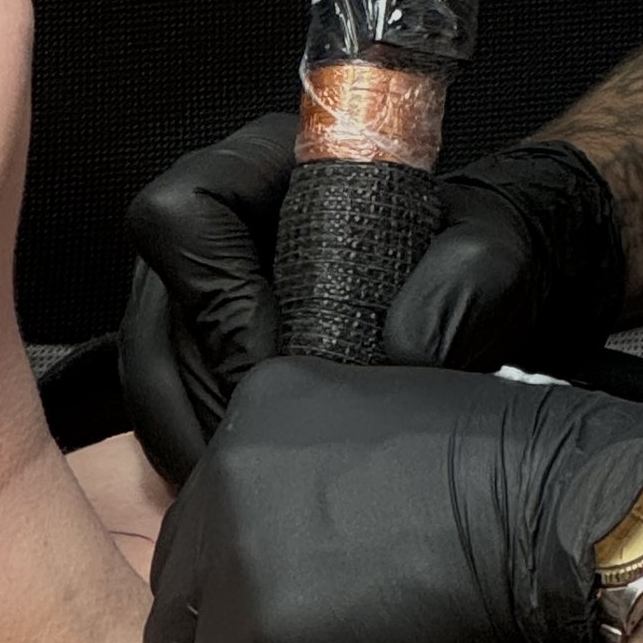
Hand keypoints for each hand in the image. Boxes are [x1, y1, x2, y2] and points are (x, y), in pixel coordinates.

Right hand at [123, 127, 629, 483]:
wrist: (480, 292)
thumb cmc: (479, 255)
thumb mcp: (493, 255)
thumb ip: (462, 283)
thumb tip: (402, 347)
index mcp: (276, 161)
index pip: (187, 210)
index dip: (215, 292)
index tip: (274, 364)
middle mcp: (223, 219)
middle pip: (154, 305)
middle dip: (198, 390)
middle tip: (256, 451)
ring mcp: (203, 283)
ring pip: (149, 363)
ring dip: (190, 432)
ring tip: (249, 480)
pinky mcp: (204, 343)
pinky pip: (165, 402)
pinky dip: (197, 448)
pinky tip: (243, 481)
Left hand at [144, 356, 642, 642]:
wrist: (559, 518)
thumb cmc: (503, 468)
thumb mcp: (386, 417)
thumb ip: (314, 457)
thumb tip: (285, 526)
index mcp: (264, 400)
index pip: (212, 502)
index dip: (258, 549)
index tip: (313, 569)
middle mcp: (229, 466)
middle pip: (182, 573)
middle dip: (234, 608)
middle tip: (318, 621)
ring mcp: (234, 553)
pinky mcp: (247, 640)